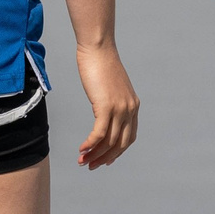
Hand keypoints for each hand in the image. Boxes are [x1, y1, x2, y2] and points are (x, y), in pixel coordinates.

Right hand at [73, 44, 138, 169]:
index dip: (117, 152)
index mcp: (133, 106)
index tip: (104, 159)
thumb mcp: (109, 86)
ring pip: (109, 141)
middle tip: (90, 165)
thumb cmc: (99, 62)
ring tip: (82, 161)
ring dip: (95, 154)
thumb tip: (102, 109)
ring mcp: (120, 109)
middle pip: (120, 144)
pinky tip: (81, 149)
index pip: (128, 137)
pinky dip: (90, 144)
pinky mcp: (106, 106)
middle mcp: (130, 109)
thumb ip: (110, 100)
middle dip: (105, 158)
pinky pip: (99, 133)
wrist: (98, 48)